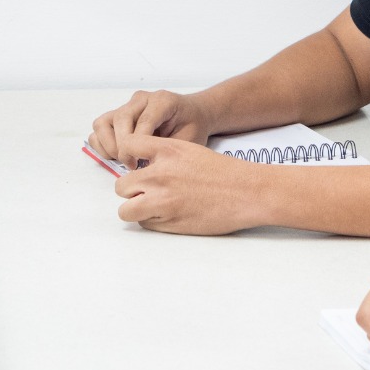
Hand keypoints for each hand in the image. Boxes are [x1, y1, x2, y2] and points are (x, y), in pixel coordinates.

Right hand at [89, 90, 213, 167]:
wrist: (193, 115)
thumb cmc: (192, 127)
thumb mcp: (189, 139)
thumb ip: (167, 149)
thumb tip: (144, 167)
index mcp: (162, 101)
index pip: (143, 121)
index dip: (137, 145)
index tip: (139, 164)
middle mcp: (142, 99)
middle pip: (120, 119)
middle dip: (122, 147)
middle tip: (132, 165)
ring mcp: (128, 106)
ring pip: (103, 123)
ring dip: (109, 146)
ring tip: (125, 160)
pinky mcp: (118, 114)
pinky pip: (99, 128)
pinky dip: (102, 144)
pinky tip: (117, 155)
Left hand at [113, 134, 263, 234]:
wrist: (248, 193)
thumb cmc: (224, 172)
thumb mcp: (191, 150)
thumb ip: (163, 155)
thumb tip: (141, 168)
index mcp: (168, 151)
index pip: (128, 146)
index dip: (126, 156)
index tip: (133, 164)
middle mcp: (160, 175)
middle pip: (121, 185)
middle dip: (131, 190)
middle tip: (146, 191)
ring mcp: (162, 200)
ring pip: (126, 210)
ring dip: (135, 209)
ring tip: (151, 206)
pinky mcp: (168, 222)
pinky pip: (144, 224)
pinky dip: (151, 221)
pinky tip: (168, 214)